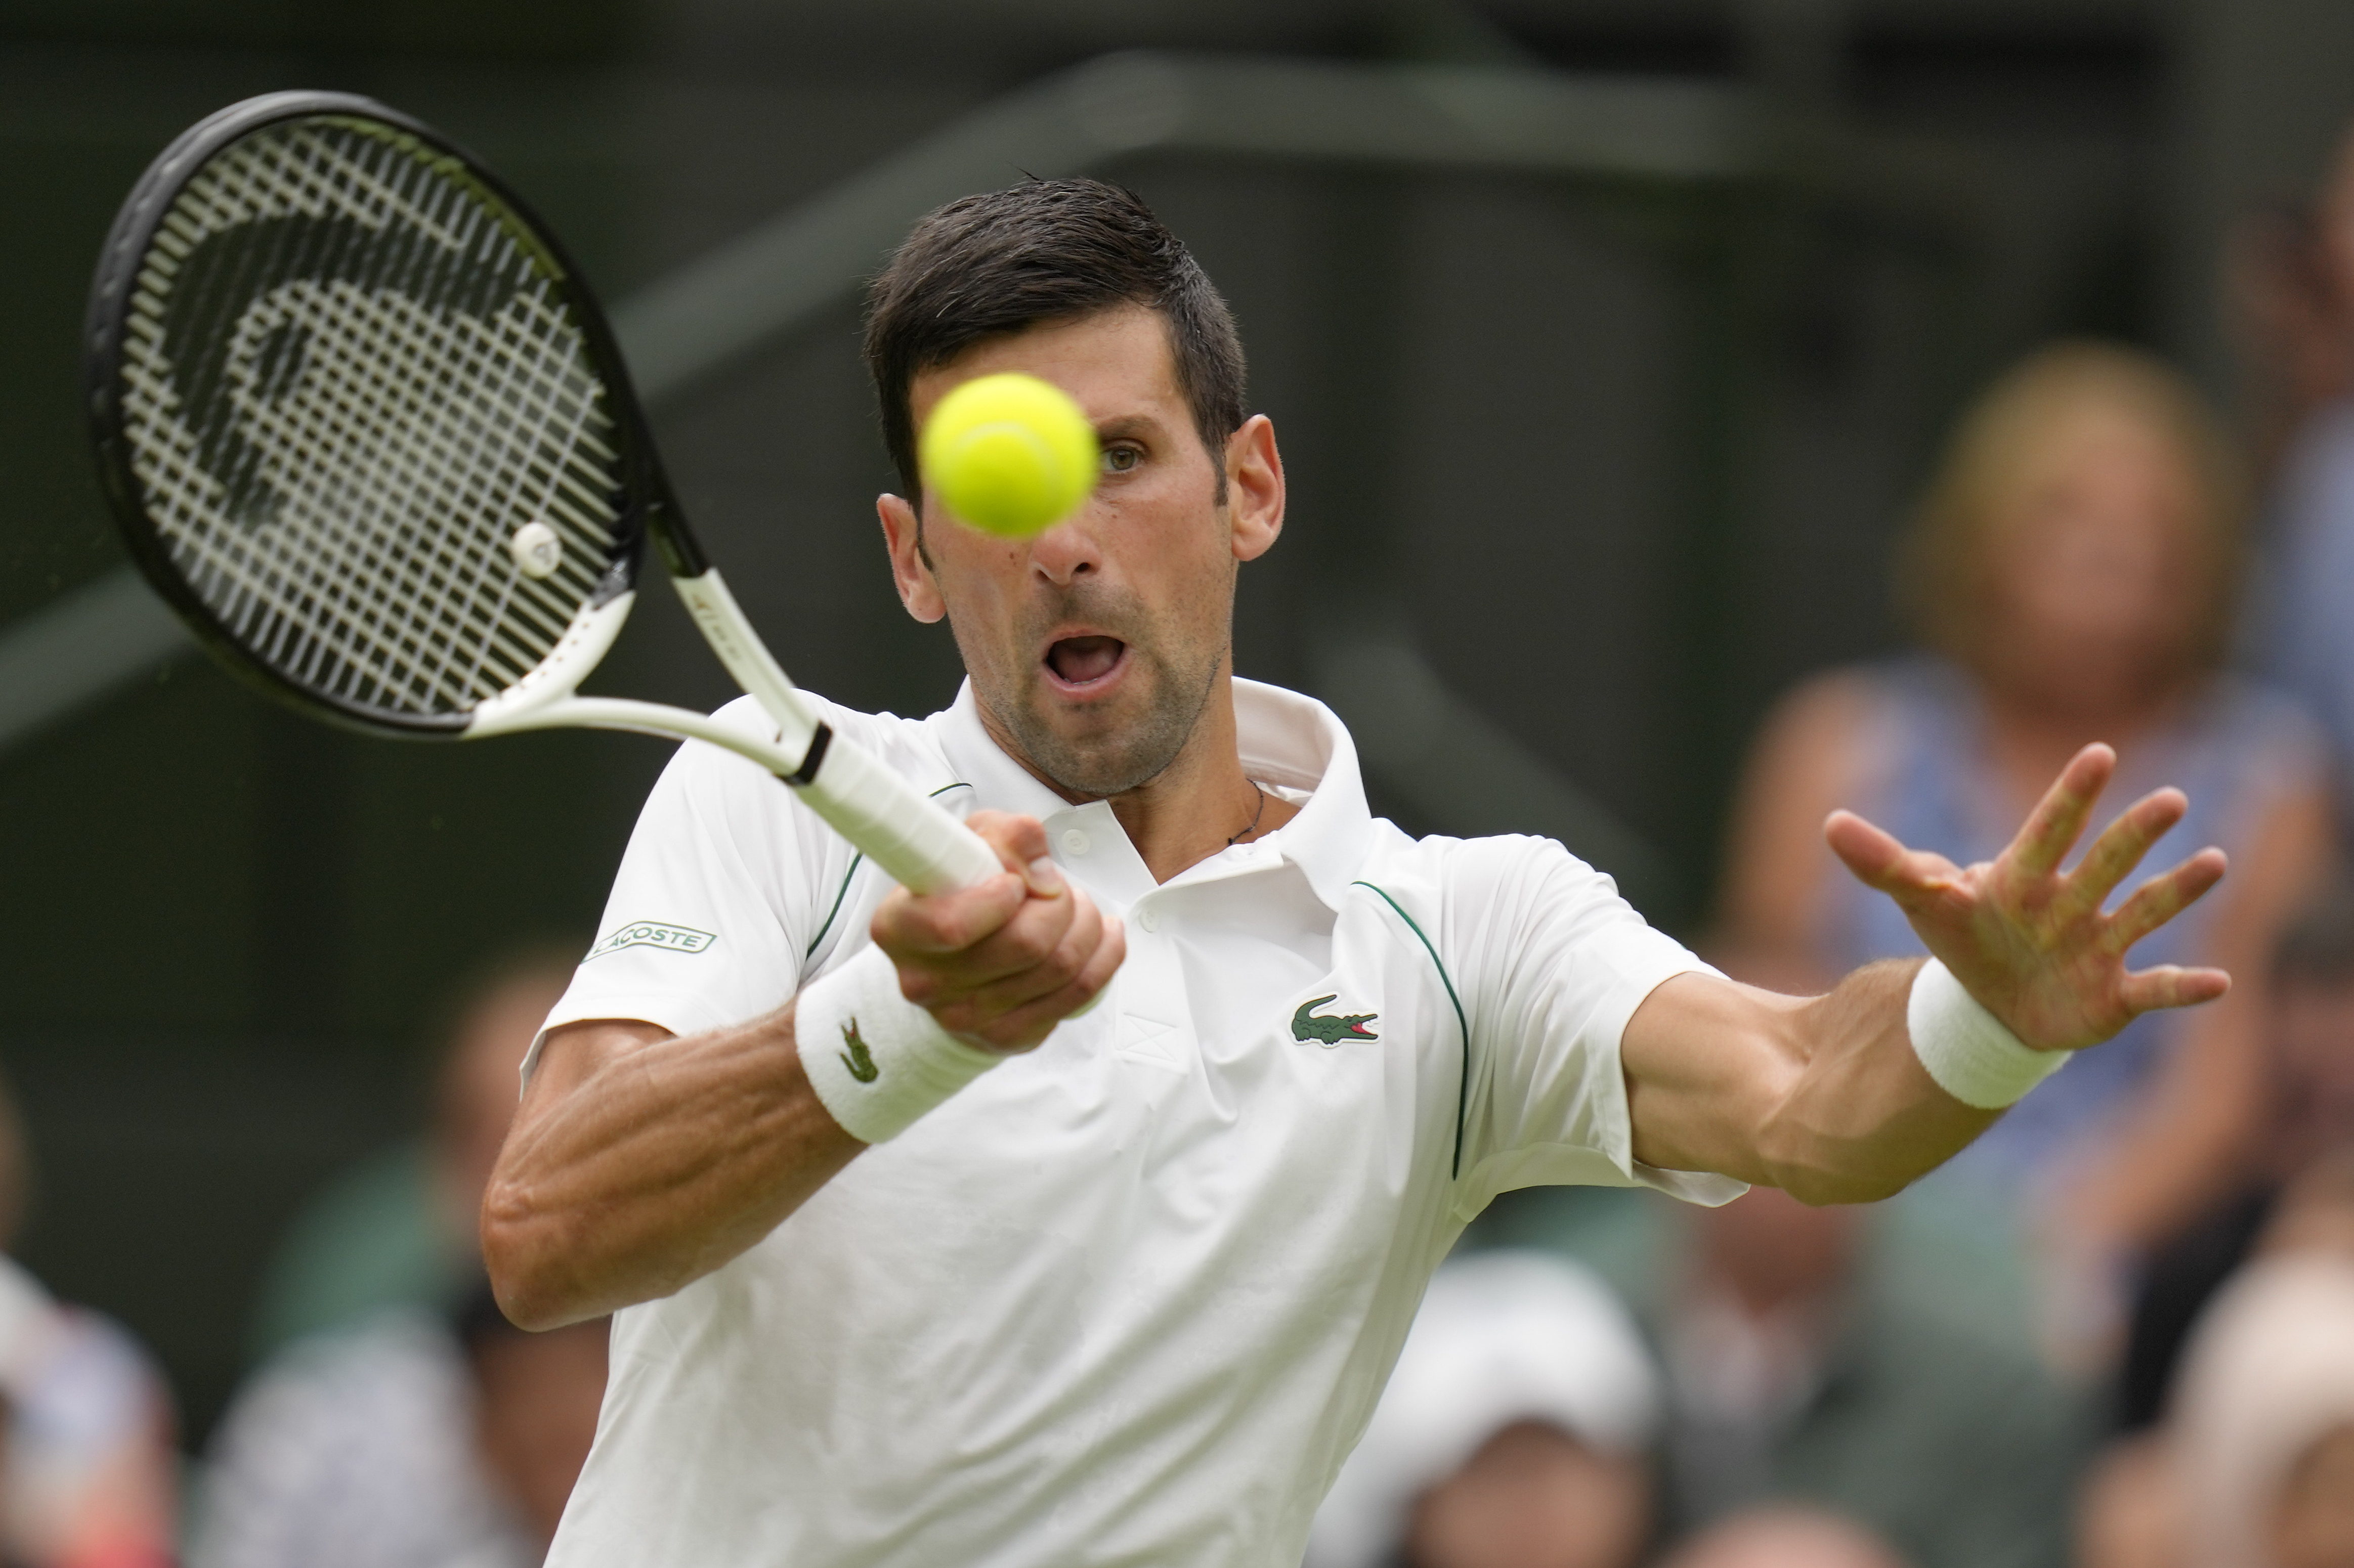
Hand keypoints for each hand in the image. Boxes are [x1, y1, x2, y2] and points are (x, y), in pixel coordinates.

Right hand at [869, 809, 1124, 1053]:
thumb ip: (1003, 837)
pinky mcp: (1008, 1036)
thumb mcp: (969, 845)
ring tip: (1077, 907)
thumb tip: (1040, 869)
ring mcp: (967, 1017)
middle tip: (1057, 889)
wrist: (948, 965)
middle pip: (1026, 943)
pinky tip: (1100, 934)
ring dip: (1086, 924)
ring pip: (1060, 966)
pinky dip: (1103, 955)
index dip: (999, 897)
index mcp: (900, 928)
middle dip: (1060, 902)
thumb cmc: (958, 896)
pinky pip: (1079, 994)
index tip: (1013, 882)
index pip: (953, 925)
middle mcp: (926, 981)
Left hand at [1824, 744, 2229, 1051]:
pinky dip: (2187, 987)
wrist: (1987, 1003)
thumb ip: (1882, 863)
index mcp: (2025, 875)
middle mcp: (2072, 901)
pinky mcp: (2115, 993)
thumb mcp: (1920, 900)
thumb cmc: (1963, 936)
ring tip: (2213, 861)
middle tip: (2170, 799)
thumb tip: (1829, 823)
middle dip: (2135, 833)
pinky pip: (2157, 987)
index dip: (2070, 796)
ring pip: (2144, 911)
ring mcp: (2099, 943)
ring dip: (2178, 890)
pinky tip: (2220, 981)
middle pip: (2106, 861)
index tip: (2098, 753)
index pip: (2048, 829)